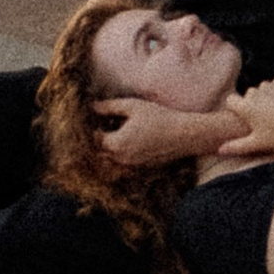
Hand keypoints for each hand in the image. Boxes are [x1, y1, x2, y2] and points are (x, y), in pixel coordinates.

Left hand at [92, 96, 229, 168]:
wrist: (184, 135)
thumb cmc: (159, 117)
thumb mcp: (132, 106)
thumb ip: (109, 106)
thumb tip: (92, 106)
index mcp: (116, 144)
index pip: (93, 140)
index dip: (90, 128)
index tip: (91, 117)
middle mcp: (121, 159)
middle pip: (100, 152)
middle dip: (98, 138)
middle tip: (101, 122)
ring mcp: (131, 165)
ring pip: (111, 158)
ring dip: (109, 146)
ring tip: (114, 128)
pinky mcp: (140, 167)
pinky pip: (123, 161)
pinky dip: (121, 151)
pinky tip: (128, 137)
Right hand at [210, 77, 273, 163]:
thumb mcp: (258, 143)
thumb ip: (237, 146)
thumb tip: (219, 151)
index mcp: (246, 107)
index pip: (230, 100)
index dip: (235, 108)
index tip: (243, 117)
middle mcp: (255, 93)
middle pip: (248, 96)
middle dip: (253, 104)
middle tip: (265, 120)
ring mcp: (269, 85)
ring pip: (262, 89)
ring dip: (266, 97)